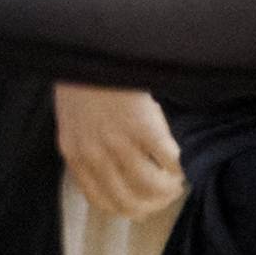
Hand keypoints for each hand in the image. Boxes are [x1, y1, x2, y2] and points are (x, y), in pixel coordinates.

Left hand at [57, 84, 186, 225]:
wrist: (91, 44)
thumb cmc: (84, 78)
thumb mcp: (74, 120)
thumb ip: (88, 147)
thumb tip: (115, 169)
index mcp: (74, 154)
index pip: (102, 201)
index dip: (127, 210)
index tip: (143, 207)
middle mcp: (95, 155)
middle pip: (129, 201)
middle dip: (153, 205)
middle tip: (168, 195)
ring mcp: (119, 143)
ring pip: (151, 187)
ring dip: (170, 189)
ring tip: (178, 181)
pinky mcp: (144, 128)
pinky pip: (168, 161)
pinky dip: (178, 166)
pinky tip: (181, 160)